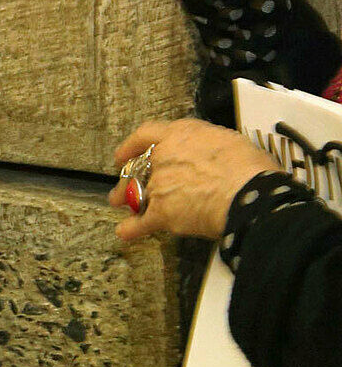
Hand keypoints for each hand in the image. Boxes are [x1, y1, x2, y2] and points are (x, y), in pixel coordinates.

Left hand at [109, 116, 283, 240]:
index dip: (132, 145)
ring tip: (118, 202)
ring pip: (134, 192)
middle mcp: (163, 158)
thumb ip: (210, 146)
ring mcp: (159, 185)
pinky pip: (142, 223)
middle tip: (125, 181)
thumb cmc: (249, 168)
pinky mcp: (162, 212)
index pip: (146, 134)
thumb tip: (216, 156)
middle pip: (137, 166)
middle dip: (129, 175)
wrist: (249, 194)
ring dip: (125, 199)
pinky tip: (125, 232)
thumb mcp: (229, 141)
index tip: (124, 152)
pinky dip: (132, 229)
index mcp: (179, 136)